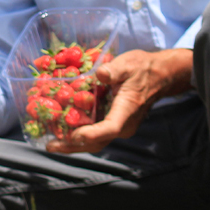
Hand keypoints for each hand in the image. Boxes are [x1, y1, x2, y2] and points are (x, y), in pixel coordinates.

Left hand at [45, 48, 193, 153]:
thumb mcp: (129, 63)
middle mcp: (123, 125)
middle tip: (50, 146)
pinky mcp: (114, 124)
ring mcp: (119, 126)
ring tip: (51, 143)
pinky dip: (78, 135)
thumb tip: (99, 73)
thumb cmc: (143, 68)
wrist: (159, 76)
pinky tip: (61, 131)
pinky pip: (96, 134)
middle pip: (97, 142)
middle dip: (73, 146)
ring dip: (73, 144)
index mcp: (126, 110)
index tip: (73, 136)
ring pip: (95, 141)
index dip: (91, 134)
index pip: (109, 128)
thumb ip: (114, 69)